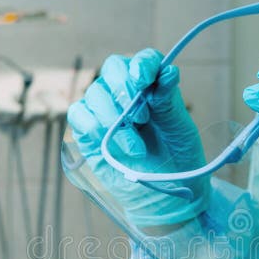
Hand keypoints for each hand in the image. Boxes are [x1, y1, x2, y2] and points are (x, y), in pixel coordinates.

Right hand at [67, 48, 208, 226]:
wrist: (165, 197)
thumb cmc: (177, 160)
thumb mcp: (179, 131)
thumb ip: (169, 102)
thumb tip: (167, 72)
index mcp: (152, 87)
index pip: (143, 61)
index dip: (142, 64)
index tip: (144, 79)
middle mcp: (126, 93)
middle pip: (112, 69)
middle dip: (125, 90)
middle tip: (142, 119)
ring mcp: (105, 111)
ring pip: (95, 93)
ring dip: (114, 118)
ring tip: (136, 147)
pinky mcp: (88, 132)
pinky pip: (78, 114)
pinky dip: (92, 125)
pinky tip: (108, 143)